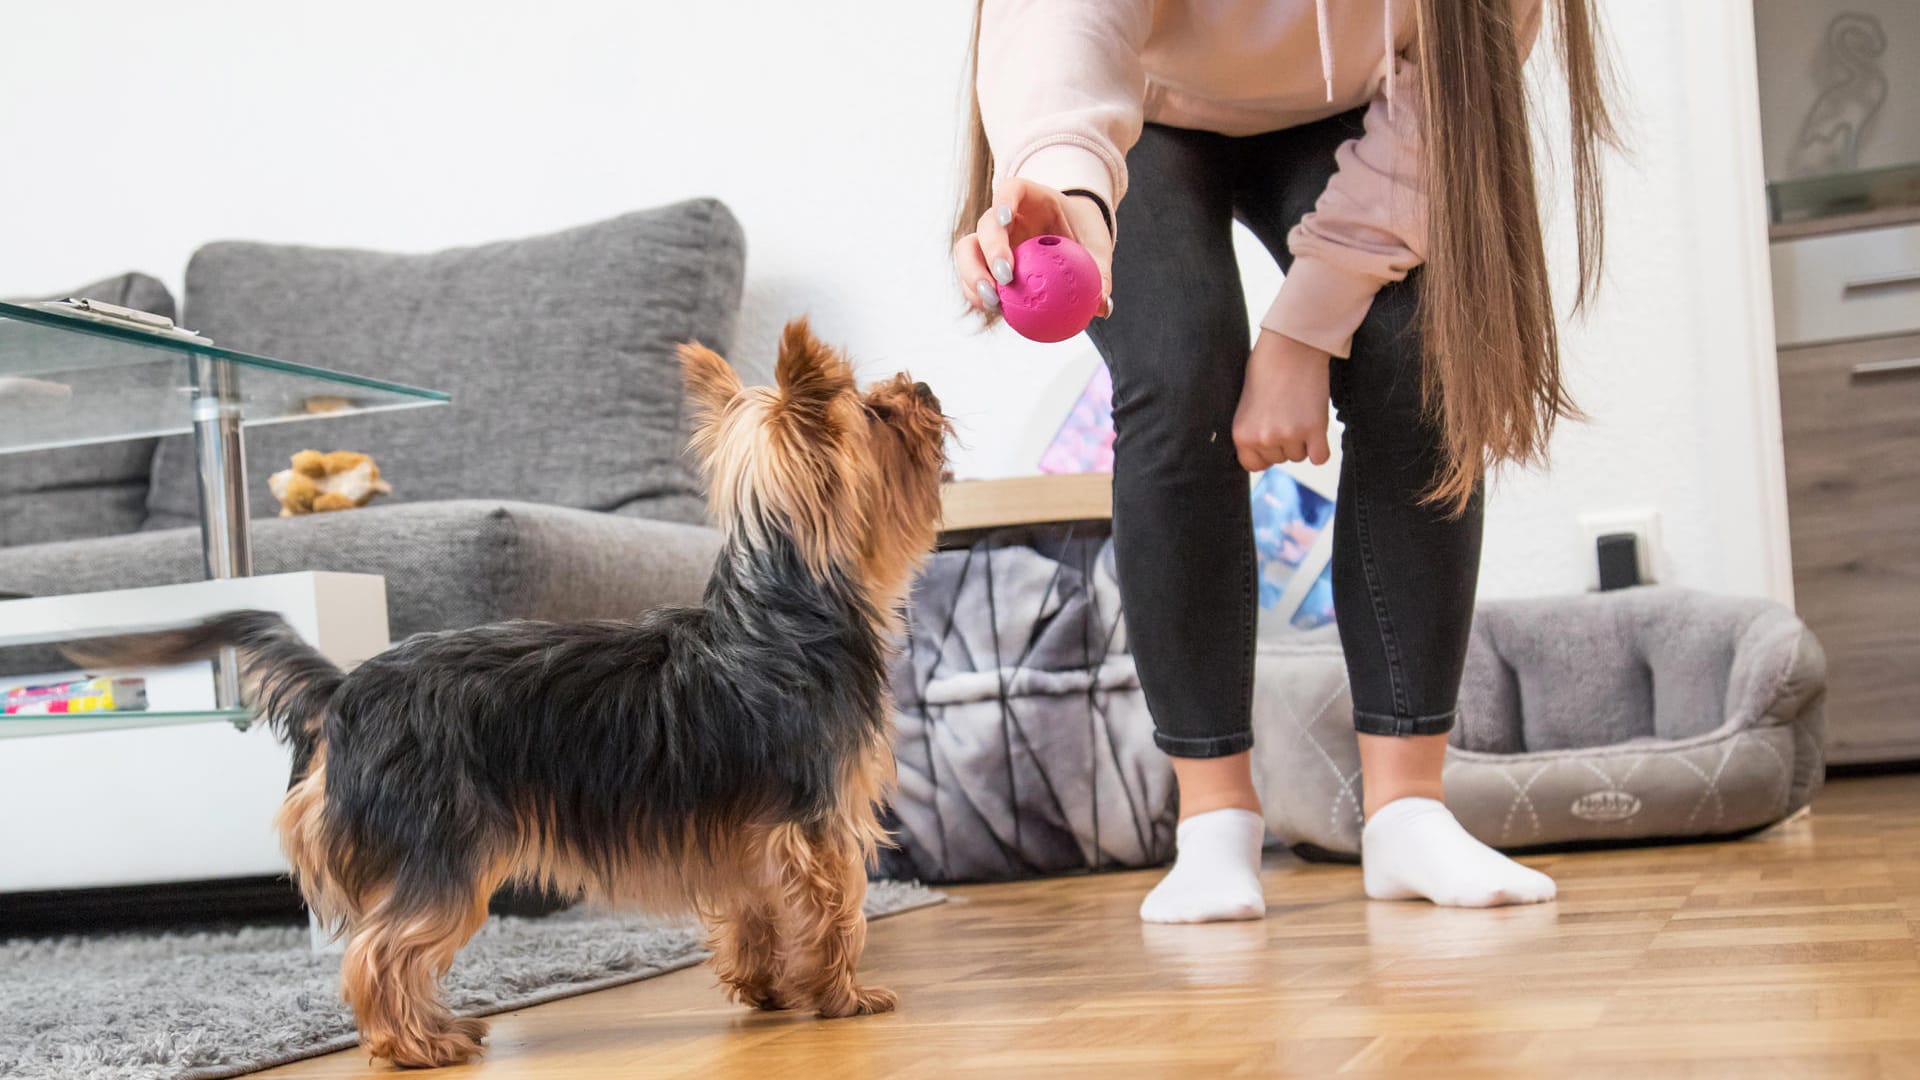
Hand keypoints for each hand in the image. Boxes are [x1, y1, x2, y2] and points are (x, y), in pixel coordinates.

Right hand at [954, 178, 1113, 317]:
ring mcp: (990, 240)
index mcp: (1029, 199)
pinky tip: (996, 311)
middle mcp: (1003, 217)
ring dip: (973, 276)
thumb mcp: (1098, 246)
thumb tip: (1103, 305)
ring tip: (993, 302)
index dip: (1002, 201)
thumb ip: (1100, 271)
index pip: (1010, 190)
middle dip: (989, 251)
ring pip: (968, 251)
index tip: (1006, 219)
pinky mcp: (985, 263)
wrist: (1072, 238)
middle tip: (1006, 279)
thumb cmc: (1084, 234)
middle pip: (985, 225)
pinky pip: (973, 278)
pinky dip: (979, 294)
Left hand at [1233, 330, 1331, 470]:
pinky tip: (1316, 427)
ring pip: (1300, 456)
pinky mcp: (1315, 429)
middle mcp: (1264, 438)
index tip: (1271, 436)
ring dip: (1303, 440)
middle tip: (1286, 412)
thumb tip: (1264, 456)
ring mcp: (1289, 434)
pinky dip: (1320, 447)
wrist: (1290, 346)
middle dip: (1285, 441)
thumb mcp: (1247, 405)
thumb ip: (1252, 432)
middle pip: (1280, 459)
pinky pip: (1319, 457)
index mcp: (1242, 433)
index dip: (1264, 453)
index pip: (1253, 465)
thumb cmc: (1267, 370)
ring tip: (1298, 410)